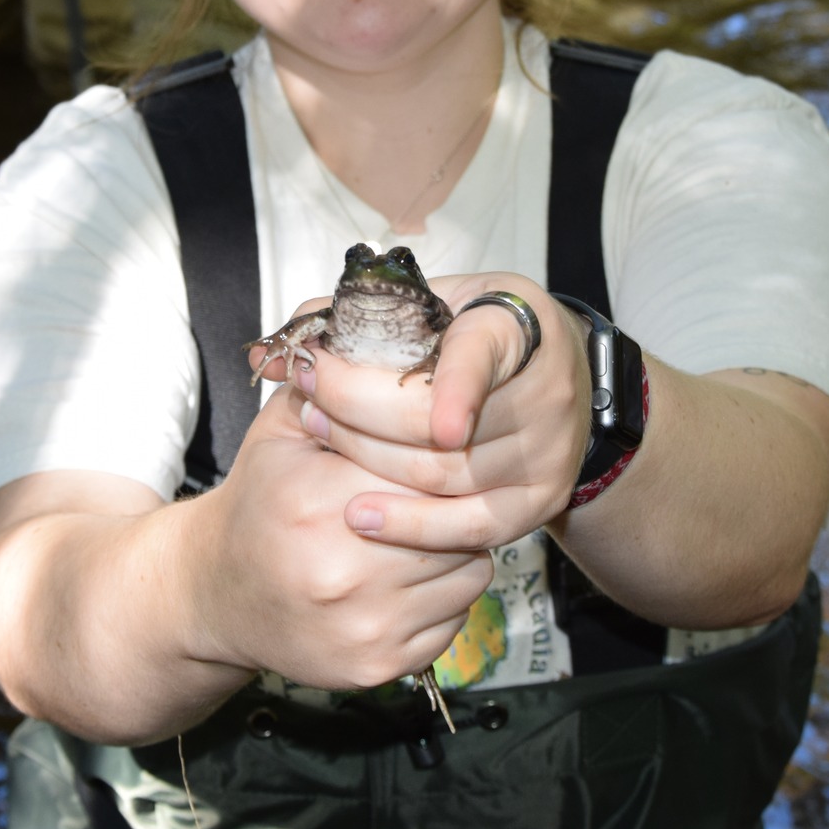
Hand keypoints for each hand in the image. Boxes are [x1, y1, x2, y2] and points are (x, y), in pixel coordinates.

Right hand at [186, 384, 492, 689]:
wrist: (215, 594)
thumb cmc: (258, 503)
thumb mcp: (283, 432)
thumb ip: (337, 387)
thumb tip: (392, 341)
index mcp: (320, 502)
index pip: (429, 467)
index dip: (442, 453)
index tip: (443, 444)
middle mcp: (343, 571)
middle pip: (455, 523)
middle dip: (455, 502)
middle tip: (441, 490)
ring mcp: (364, 626)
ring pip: (469, 573)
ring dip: (457, 550)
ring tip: (421, 533)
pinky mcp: (378, 665)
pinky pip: (455, 620)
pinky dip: (444, 597)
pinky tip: (409, 578)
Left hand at [256, 275, 594, 554]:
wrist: (555, 375)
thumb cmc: (479, 334)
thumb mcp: (434, 301)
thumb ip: (355, 317)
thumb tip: (274, 353)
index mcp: (516, 328)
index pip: (482, 356)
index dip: (454, 388)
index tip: (432, 422)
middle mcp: (542, 394)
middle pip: (437, 424)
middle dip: (355, 407)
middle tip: (310, 391)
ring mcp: (544, 453)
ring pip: (441, 474)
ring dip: (365, 457)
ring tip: (320, 433)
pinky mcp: (538, 500)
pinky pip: (469, 526)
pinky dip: (411, 526)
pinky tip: (362, 517)